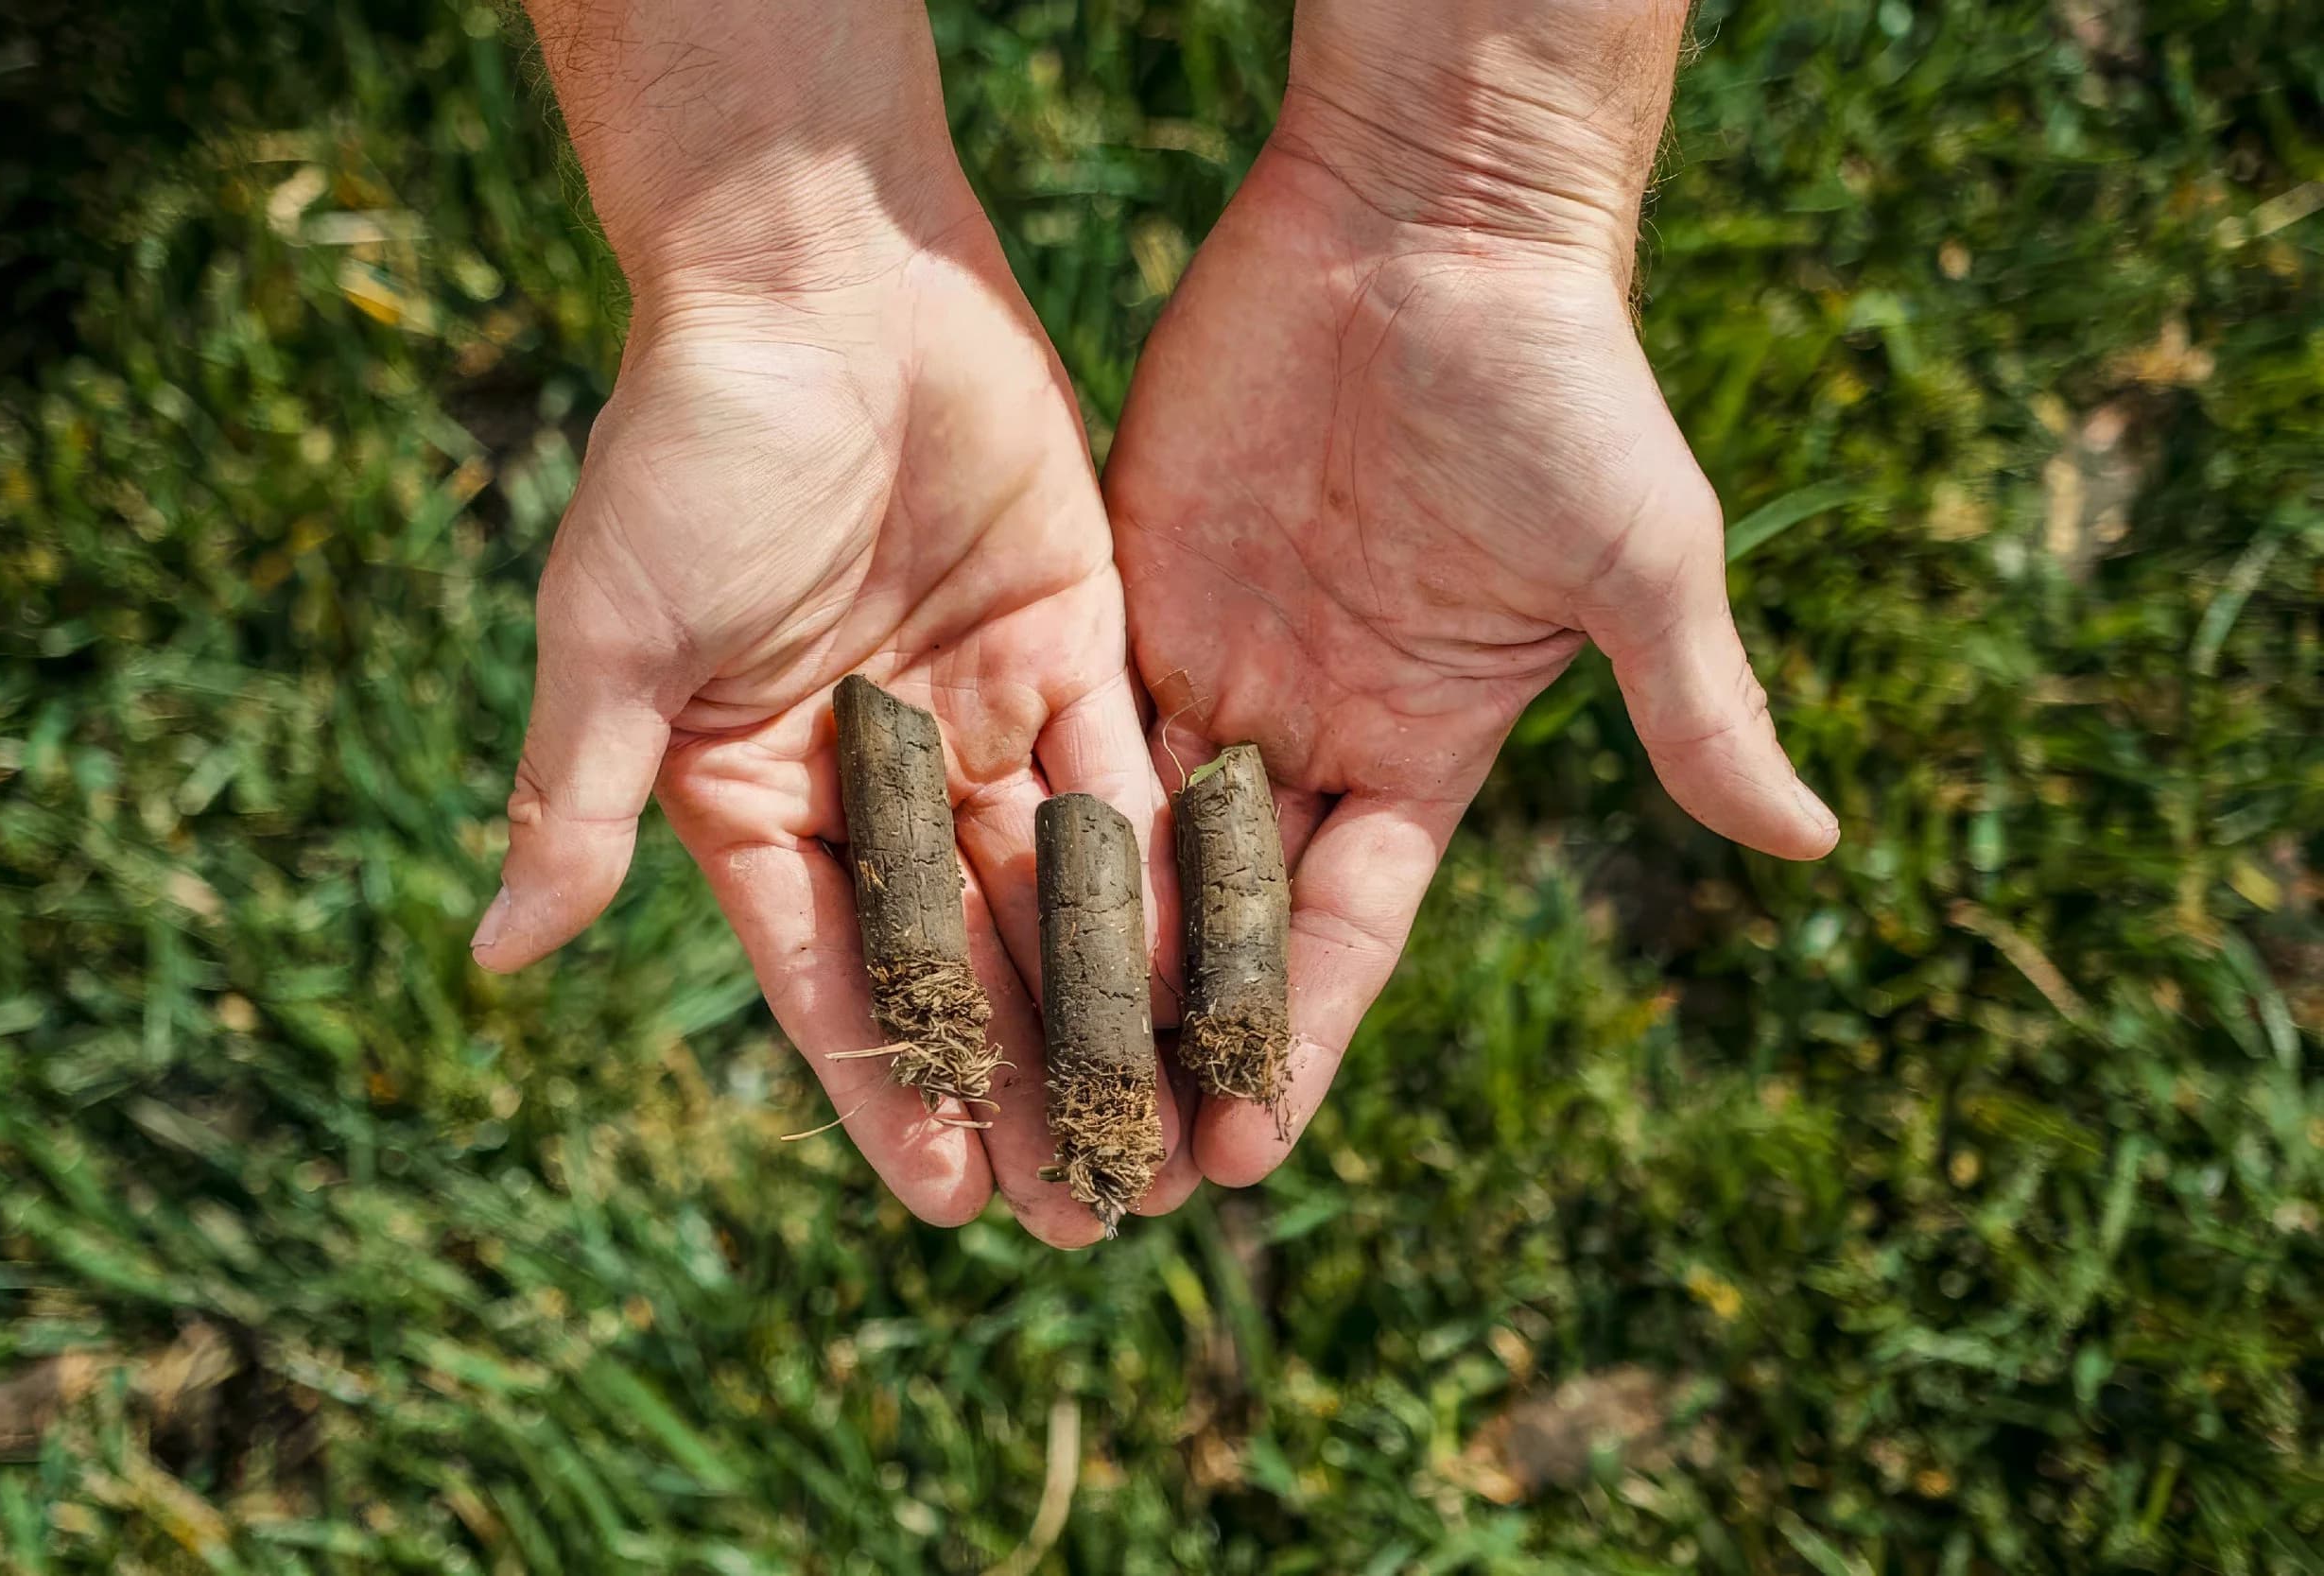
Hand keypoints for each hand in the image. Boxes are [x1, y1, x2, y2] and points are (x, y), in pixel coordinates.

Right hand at [486, 1, 1188, 1244]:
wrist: (816, 269)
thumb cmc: (690, 442)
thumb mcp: (612, 628)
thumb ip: (574, 792)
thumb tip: (498, 956)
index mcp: (752, 791)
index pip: (833, 972)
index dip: (890, 1089)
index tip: (952, 1200)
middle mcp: (871, 772)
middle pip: (961, 956)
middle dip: (1025, 1081)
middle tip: (1092, 1206)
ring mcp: (976, 710)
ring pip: (1056, 891)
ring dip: (1112, 1009)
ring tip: (1169, 1129)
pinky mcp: (1073, 637)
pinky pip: (1129, 776)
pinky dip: (1169, 870)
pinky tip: (1221, 971)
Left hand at [1106, 1, 1838, 1185]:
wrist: (1431, 221)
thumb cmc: (1557, 384)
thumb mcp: (1639, 561)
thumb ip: (1693, 711)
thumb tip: (1817, 841)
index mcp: (1423, 752)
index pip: (1343, 930)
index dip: (1291, 1036)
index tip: (1240, 1148)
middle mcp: (1307, 730)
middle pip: (1220, 918)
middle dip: (1164, 1038)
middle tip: (1100, 1167)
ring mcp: (1210, 662)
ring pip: (1126, 842)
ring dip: (1075, 958)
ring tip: (1011, 1075)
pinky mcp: (1125, 585)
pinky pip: (1059, 723)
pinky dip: (1012, 814)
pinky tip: (956, 907)